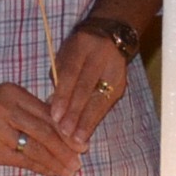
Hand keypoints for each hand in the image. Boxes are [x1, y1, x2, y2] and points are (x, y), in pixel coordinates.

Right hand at [0, 81, 82, 175]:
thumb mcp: (2, 99)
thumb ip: (29, 109)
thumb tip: (64, 128)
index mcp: (12, 92)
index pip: (48, 113)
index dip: (67, 129)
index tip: (82, 142)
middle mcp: (5, 108)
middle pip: (45, 130)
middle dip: (66, 147)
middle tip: (81, 158)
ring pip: (36, 147)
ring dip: (56, 161)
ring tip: (70, 170)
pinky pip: (21, 160)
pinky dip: (39, 167)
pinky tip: (51, 172)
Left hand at [47, 28, 132, 147]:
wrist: (110, 36)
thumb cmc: (78, 50)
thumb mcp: (64, 57)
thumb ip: (58, 80)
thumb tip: (53, 107)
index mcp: (82, 46)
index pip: (71, 73)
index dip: (64, 95)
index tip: (55, 116)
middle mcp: (101, 57)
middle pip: (87, 88)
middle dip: (75, 112)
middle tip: (65, 131)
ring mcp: (115, 71)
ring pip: (100, 99)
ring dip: (88, 121)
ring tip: (78, 139)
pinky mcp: (121, 84)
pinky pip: (106, 105)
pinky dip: (95, 119)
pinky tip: (86, 132)